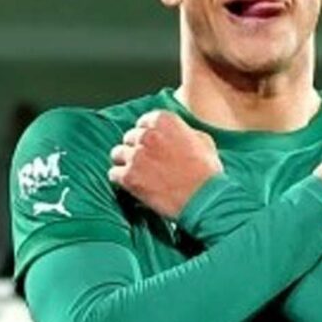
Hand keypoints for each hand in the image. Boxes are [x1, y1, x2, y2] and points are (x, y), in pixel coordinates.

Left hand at [110, 110, 224, 219]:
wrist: (205, 200)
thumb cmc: (208, 174)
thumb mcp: (204, 142)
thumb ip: (184, 132)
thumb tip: (179, 135)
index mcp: (164, 121)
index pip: (143, 122)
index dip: (147, 137)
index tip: (151, 146)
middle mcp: (147, 135)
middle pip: (129, 138)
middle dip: (136, 150)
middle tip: (146, 163)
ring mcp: (136, 156)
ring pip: (118, 154)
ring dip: (126, 163)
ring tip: (138, 175)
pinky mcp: (129, 177)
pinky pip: (113, 174)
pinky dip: (121, 181)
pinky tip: (132, 186)